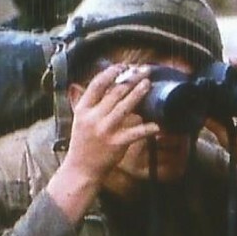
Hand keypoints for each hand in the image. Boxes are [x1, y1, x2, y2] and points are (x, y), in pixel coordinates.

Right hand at [51, 63, 160, 220]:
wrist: (81, 169)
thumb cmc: (83, 143)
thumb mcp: (80, 120)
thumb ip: (85, 102)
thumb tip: (86, 84)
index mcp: (83, 109)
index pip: (96, 85)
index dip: (111, 73)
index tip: (123, 66)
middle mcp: (93, 117)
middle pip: (114, 92)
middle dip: (130, 79)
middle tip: (143, 71)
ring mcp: (105, 130)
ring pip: (125, 107)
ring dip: (138, 94)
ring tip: (148, 84)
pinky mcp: (116, 143)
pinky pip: (135, 133)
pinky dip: (147, 128)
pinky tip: (157, 125)